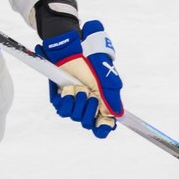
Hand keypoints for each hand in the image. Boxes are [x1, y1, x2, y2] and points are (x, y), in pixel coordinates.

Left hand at [36, 21, 123, 137]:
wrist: (72, 50)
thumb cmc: (91, 62)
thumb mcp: (106, 79)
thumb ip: (112, 97)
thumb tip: (117, 115)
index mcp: (102, 102)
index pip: (103, 124)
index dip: (103, 128)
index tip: (103, 124)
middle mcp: (88, 105)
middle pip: (88, 123)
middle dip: (89, 110)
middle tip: (91, 95)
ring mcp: (74, 102)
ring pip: (75, 117)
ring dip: (78, 102)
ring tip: (79, 87)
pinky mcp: (60, 99)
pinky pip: (62, 110)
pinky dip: (67, 100)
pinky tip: (69, 89)